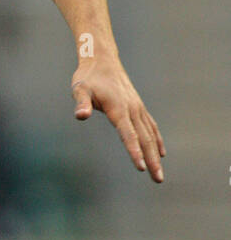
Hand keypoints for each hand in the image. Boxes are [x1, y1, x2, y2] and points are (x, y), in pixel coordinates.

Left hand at [72, 57, 165, 181]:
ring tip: (158, 174)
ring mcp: (137, 108)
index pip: (129, 134)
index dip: (134, 151)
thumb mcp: (79, 89)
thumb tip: (80, 116)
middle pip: (144, 138)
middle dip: (151, 160)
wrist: (102, 60)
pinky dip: (156, 140)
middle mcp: (132, 109)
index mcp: (119, 108)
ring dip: (155, 155)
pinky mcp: (138, 107)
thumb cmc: (88, 77)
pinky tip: (160, 153)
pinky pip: (151, 126)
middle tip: (158, 180)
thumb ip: (81, 103)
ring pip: (150, 135)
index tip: (141, 167)